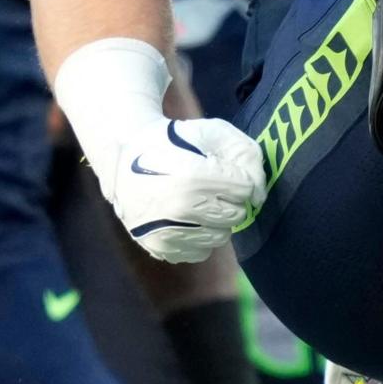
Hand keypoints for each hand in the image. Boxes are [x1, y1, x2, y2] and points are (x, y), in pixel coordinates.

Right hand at [101, 117, 265, 264]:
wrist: (124, 160)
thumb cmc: (174, 142)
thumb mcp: (212, 131)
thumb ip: (246, 155)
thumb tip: (258, 196)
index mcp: (192, 177)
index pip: (245, 190)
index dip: (239, 177)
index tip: (223, 170)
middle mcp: (179, 209)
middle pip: (235, 215)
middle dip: (229, 199)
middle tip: (209, 186)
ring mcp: (168, 232)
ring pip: (221, 236)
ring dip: (215, 220)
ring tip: (195, 201)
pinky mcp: (161, 249)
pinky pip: (201, 251)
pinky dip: (198, 236)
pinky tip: (184, 217)